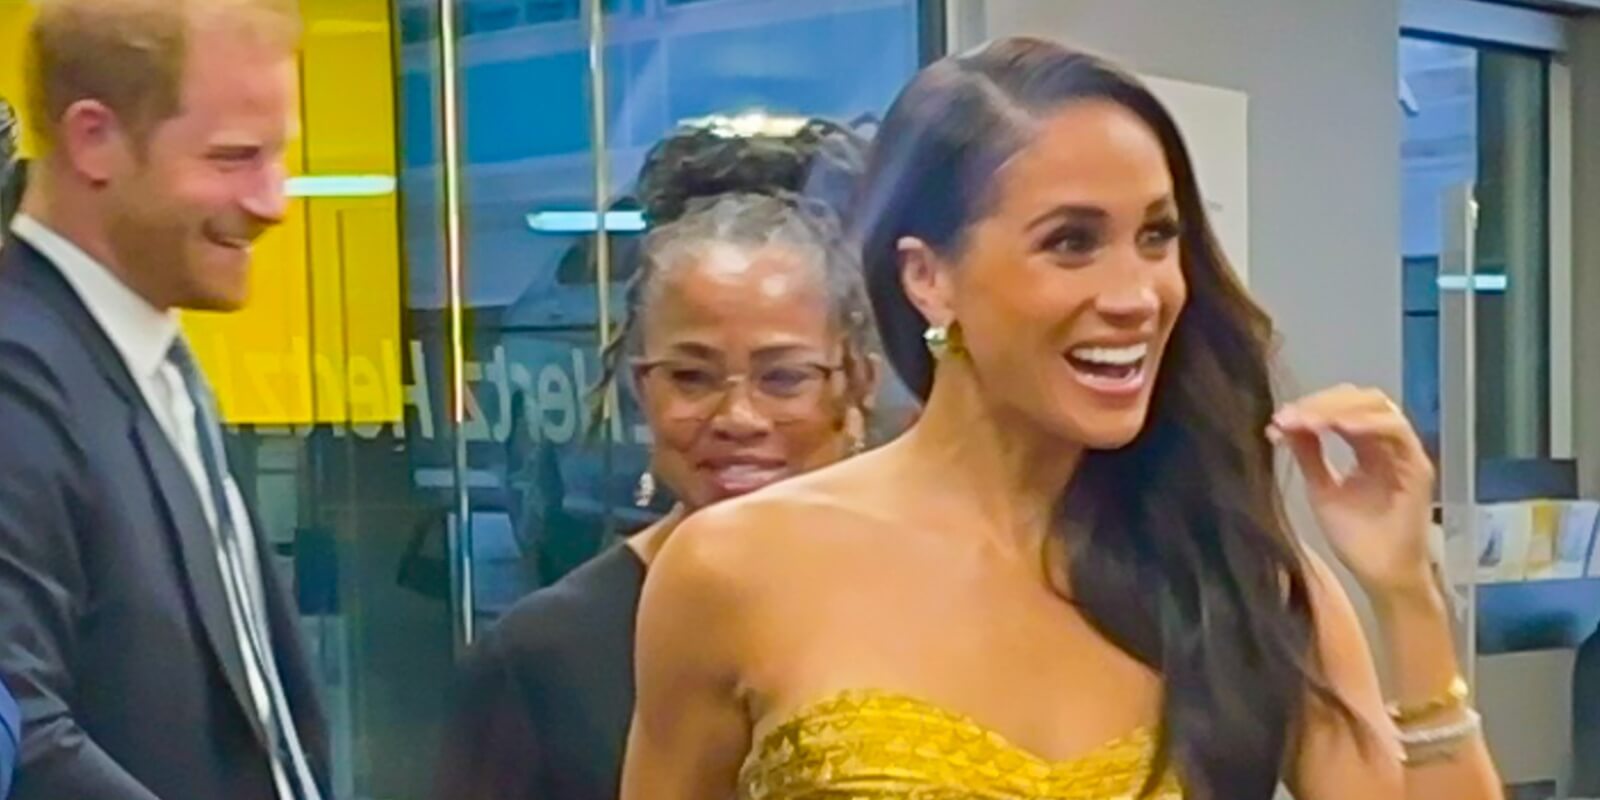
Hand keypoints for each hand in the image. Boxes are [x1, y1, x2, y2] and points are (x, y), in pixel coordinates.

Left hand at [1269, 385, 1437, 597]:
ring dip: (1339, 409)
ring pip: (1379, 407)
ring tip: (1307, 420)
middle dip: (1321, 402)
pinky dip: (1368, 423)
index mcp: (1366, 447)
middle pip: (1360, 399)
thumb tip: (1283, 423)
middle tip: (1290, 416)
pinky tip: (1339, 428)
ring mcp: (1405, 453)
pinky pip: (1397, 431)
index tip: (1278, 419)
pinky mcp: (1418, 467)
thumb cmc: (1355, 538)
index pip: (1342, 408)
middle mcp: (1387, 444)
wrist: (1380, 574)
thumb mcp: (1321, 489)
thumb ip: (1308, 455)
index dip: (1310, 406)